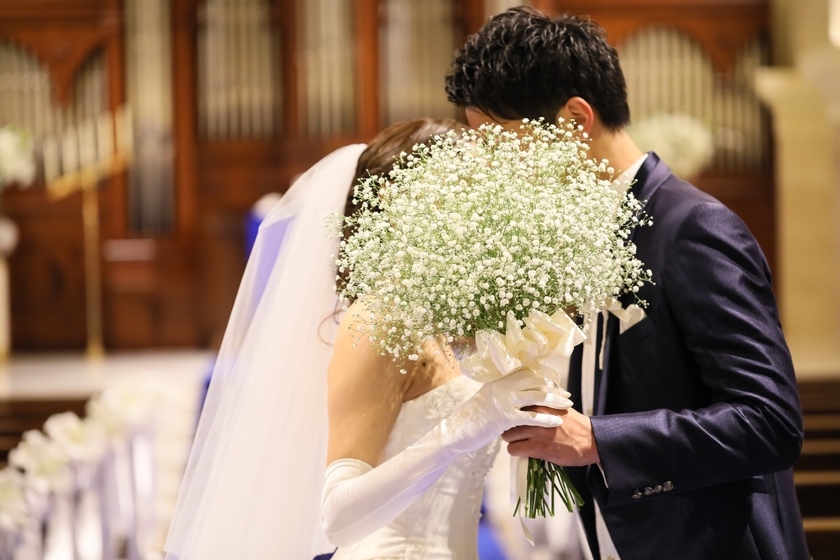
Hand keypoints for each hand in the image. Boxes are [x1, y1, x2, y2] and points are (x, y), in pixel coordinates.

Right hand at [441, 369, 572, 454]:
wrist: (458, 430)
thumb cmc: (473, 416)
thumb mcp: (488, 396)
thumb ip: (502, 390)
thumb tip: (518, 389)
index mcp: (500, 378)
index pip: (528, 373)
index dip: (545, 378)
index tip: (557, 384)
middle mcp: (504, 385)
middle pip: (537, 382)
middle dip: (555, 388)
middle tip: (567, 395)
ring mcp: (505, 400)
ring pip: (538, 396)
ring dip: (556, 401)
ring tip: (568, 406)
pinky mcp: (506, 417)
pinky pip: (533, 417)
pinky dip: (547, 419)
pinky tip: (557, 422)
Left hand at [503, 406, 599, 466]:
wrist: (590, 440)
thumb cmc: (575, 424)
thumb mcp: (557, 406)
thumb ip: (542, 404)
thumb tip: (527, 404)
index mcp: (540, 401)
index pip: (514, 403)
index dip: (511, 412)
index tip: (513, 417)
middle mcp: (534, 414)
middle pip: (507, 418)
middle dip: (509, 426)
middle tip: (515, 432)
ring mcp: (534, 430)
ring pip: (507, 434)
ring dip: (512, 439)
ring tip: (520, 442)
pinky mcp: (536, 446)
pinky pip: (513, 449)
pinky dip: (516, 451)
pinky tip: (524, 451)